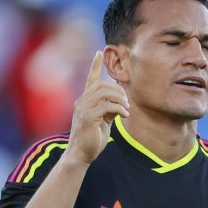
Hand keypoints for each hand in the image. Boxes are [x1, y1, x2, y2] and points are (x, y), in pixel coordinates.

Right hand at [68, 50, 128, 164]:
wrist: (80, 155)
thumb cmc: (92, 139)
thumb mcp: (103, 121)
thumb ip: (109, 110)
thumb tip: (119, 103)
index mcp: (84, 101)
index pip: (90, 79)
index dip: (95, 66)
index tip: (99, 52)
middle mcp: (82, 102)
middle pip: (101, 84)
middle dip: (117, 90)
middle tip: (126, 102)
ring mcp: (83, 109)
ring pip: (104, 92)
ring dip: (119, 99)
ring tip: (126, 109)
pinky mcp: (88, 118)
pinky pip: (107, 106)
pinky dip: (119, 109)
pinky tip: (124, 115)